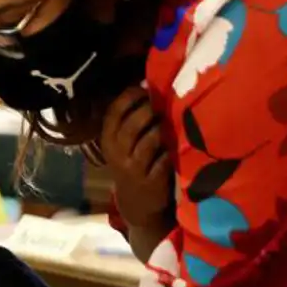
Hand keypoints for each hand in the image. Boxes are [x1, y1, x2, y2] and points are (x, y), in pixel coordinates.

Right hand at [100, 87, 171, 227]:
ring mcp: (133, 168)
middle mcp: (117, 152)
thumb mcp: (121, 144)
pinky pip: (164, 159)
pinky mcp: (150, 181)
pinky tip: (178, 144)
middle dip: (150, 111)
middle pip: (132, 125)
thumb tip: (147, 82)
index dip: (131, 96)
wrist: (137, 203)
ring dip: (163, 129)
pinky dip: (172, 150)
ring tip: (173, 122)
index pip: (114, 111)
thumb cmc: (133, 164)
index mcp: (107, 139)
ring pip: (149, 141)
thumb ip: (129, 119)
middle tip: (164, 104)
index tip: (146, 87)